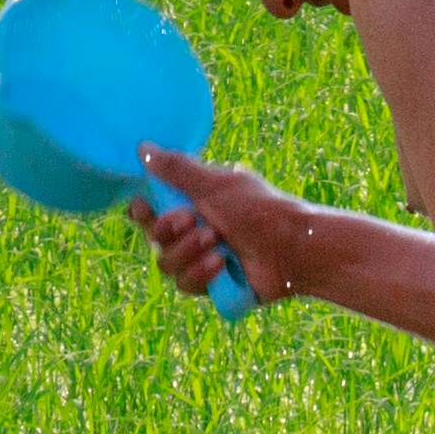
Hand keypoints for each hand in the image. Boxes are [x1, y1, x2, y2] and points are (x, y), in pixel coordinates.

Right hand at [134, 146, 301, 306]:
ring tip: (215, 242)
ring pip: (165, 263)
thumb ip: (176, 169)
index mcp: (191, 204)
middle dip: (169, 230)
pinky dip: (201, 272)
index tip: (145, 206)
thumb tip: (142, 147)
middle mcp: (192, 232)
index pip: (150, 210)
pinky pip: (185, 284)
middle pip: (153, 237)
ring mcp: (200, 259)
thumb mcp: (215, 184)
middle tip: (192, 220)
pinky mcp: (210, 286)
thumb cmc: (259, 209)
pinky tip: (221, 264)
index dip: (141, 211)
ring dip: (188, 251)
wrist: (293, 247)